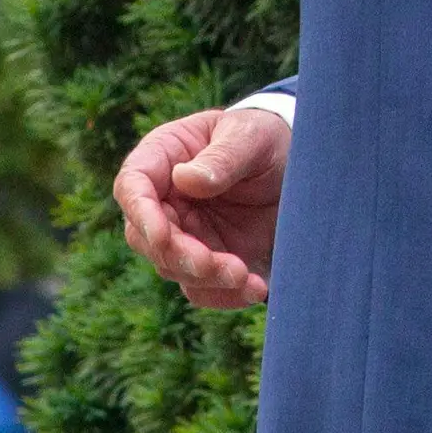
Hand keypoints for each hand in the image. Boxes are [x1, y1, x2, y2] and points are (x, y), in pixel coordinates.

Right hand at [113, 102, 288, 308]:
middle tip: (212, 264)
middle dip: (178, 256)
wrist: (299, 166)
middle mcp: (164, 201)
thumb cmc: (264, 137)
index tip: (162, 236)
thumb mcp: (251, 137)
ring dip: (206, 278)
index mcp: (162, 159)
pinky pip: (202, 288)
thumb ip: (222, 156)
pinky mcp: (207, 260)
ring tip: (245, 276)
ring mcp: (184, 233)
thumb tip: (185, 179)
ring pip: (173, 268)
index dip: (141, 214)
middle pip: (147, 238)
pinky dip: (224, 295)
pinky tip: (254, 288)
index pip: (132, 186)